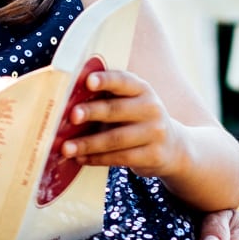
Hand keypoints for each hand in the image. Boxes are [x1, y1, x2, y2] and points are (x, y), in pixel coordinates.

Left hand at [58, 68, 192, 177]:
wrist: (172, 147)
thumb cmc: (137, 120)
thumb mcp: (129, 103)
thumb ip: (105, 99)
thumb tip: (65, 104)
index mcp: (141, 89)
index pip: (123, 80)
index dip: (105, 80)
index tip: (88, 81)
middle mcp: (151, 108)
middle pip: (116, 110)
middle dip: (92, 112)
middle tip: (71, 116)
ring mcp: (155, 133)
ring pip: (116, 139)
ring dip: (88, 144)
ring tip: (66, 148)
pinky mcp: (153, 155)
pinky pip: (120, 158)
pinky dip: (97, 159)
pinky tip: (81, 159)